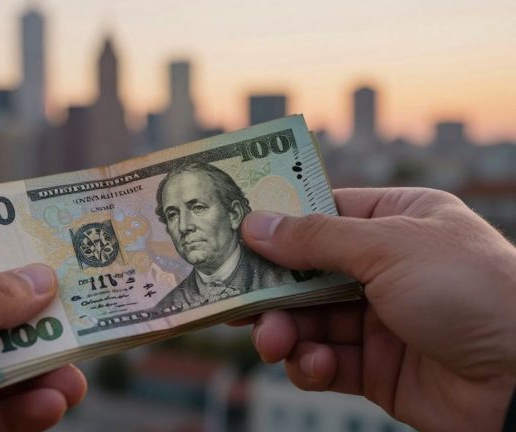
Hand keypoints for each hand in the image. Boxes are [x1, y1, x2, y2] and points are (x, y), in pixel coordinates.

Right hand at [240, 188, 515, 431]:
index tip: (234, 234)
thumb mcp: (387, 248)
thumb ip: (315, 238)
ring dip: (283, 331)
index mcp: (399, 221)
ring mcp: (381, 319)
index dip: (279, 223)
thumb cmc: (471, 291)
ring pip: (309, 320)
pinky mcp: (378, 367)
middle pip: (307, 272)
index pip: (324, 212)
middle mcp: (388, 268)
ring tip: (272, 341)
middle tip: (234, 299)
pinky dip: (310, 364)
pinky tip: (312, 366)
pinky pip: (327, 361)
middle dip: (271, 288)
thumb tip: (254, 224)